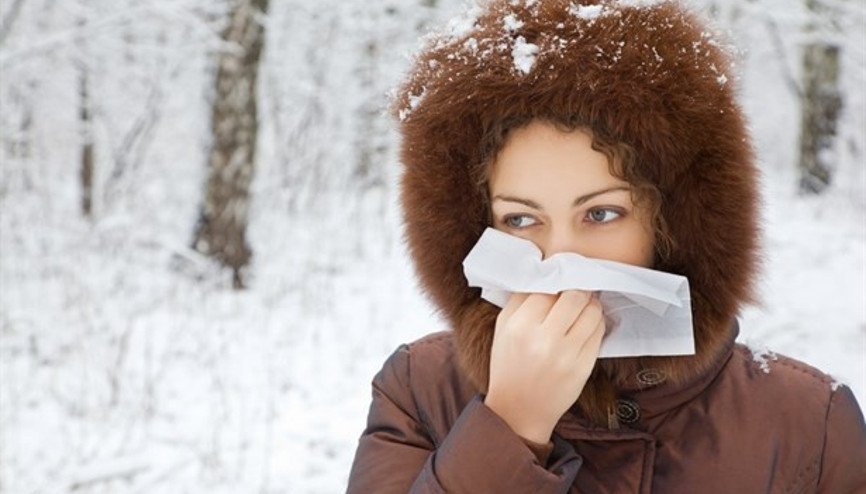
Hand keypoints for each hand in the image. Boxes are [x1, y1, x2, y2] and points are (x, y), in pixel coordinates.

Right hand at [483, 290, 604, 443]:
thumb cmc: (508, 365)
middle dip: (579, 288)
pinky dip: (596, 322)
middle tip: (577, 288)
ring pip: (592, 312)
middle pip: (575, 296)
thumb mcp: (503, 329)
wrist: (518, 410)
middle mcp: (545, 340)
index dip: (557, 280)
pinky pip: (599, 333)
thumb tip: (544, 273)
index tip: (561, 277)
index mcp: (520, 327)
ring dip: (591, 303)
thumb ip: (520, 299)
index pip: (548, 288)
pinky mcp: (583, 368)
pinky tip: (588, 322)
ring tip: (585, 303)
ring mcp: (567, 355)